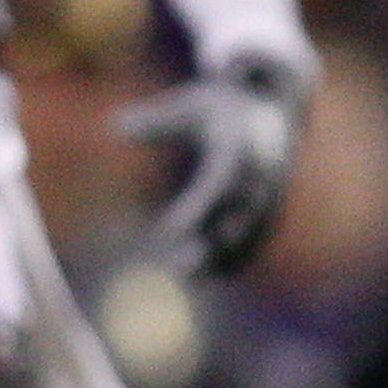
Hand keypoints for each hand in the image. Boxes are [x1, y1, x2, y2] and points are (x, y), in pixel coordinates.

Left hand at [121, 61, 307, 278]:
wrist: (274, 108)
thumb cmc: (222, 108)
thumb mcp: (190, 105)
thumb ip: (156, 120)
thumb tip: (114, 126)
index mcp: (240, 147)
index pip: (218, 184)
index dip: (196, 209)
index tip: (167, 231)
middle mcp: (259, 175)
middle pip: (235, 217)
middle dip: (209, 244)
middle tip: (178, 270)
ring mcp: (269, 194)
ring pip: (247, 235)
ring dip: (221, 260)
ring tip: (190, 282)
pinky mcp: (272, 208)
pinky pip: (255, 238)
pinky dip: (236, 258)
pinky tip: (211, 278)